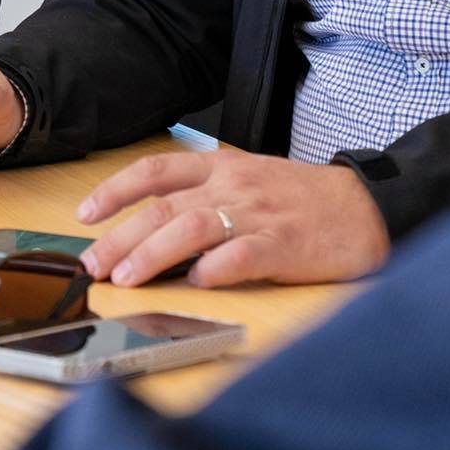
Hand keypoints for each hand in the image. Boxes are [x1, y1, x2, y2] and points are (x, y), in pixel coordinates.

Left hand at [76, 148, 390, 287]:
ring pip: (191, 227)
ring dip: (152, 254)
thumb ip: (200, 199)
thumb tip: (148, 233)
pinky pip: (243, 255)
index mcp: (218, 166)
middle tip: (91, 264)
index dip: (113, 191)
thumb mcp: (244, 182)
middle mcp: (231, 185)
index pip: (153, 171)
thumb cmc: (298, 199)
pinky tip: (196, 283)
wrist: (365, 206)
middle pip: (162, 207)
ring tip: (126, 278)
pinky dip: (216, 269)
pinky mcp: (285, 244)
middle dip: (119, 237)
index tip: (84, 215)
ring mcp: (257, 214)